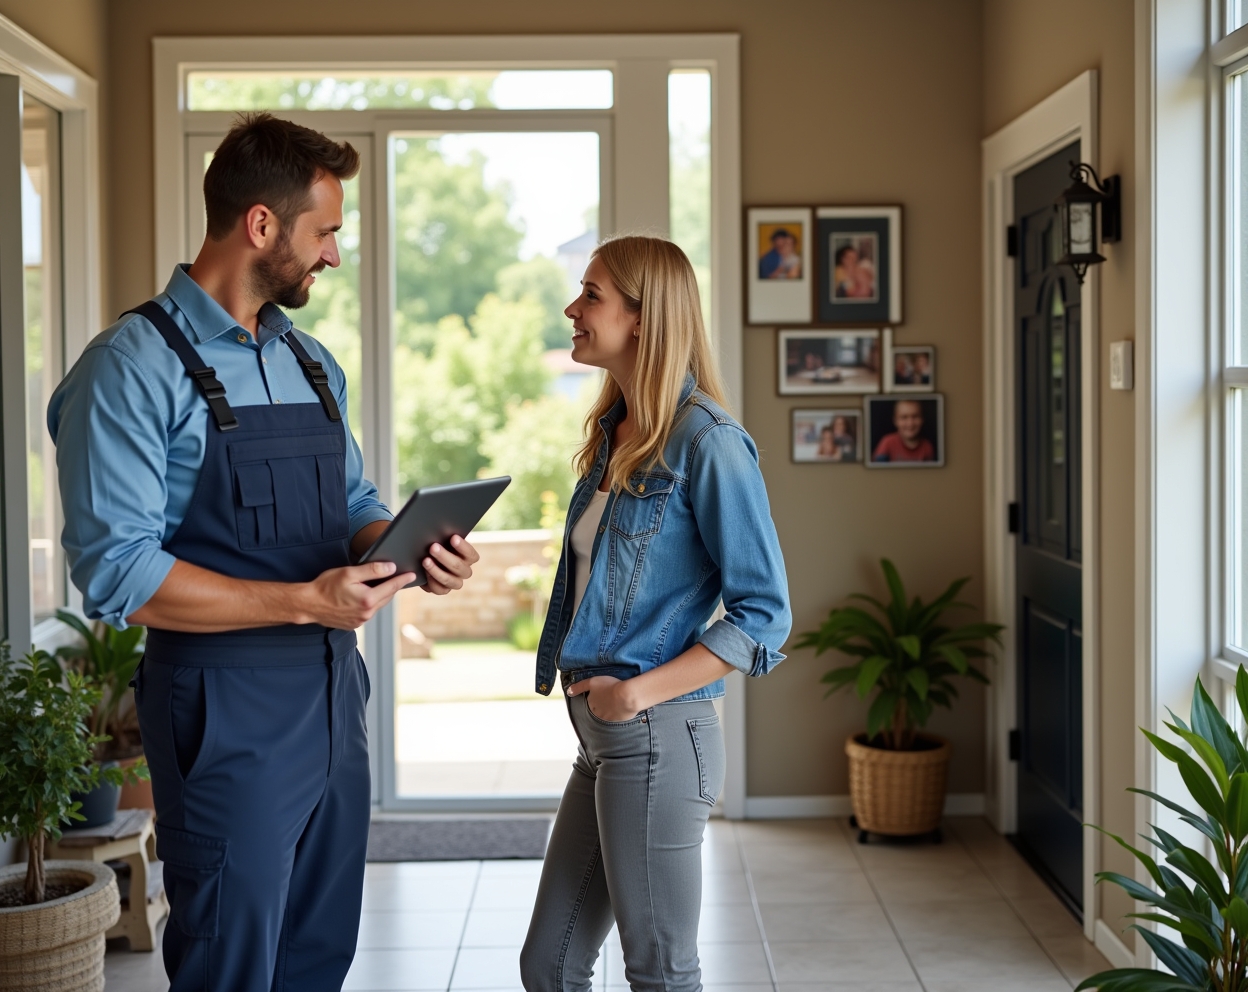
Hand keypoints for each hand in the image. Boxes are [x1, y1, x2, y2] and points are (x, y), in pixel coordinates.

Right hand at [294, 561, 415, 628]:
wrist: (308, 605)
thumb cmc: (326, 586)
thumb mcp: (349, 573)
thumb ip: (372, 570)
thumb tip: (391, 568)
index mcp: (368, 599)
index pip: (392, 587)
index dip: (403, 579)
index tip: (412, 574)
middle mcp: (367, 613)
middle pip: (387, 597)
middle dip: (392, 586)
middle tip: (398, 576)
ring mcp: (361, 621)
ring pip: (378, 605)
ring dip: (381, 595)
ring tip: (381, 584)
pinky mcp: (354, 625)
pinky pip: (368, 612)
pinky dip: (370, 603)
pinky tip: (364, 596)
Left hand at [420, 535, 479, 595]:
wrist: (425, 556)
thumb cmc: (438, 543)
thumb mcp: (443, 538)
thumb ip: (445, 536)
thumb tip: (440, 530)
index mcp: (469, 558)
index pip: (471, 555)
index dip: (463, 547)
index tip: (453, 537)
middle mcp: (464, 572)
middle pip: (459, 568)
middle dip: (445, 557)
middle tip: (433, 547)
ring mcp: (454, 582)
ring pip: (450, 580)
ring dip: (437, 570)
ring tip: (425, 560)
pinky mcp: (442, 589)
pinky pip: (439, 589)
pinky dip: (431, 581)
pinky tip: (423, 572)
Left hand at [567, 675, 643, 721]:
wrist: (627, 696)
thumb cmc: (609, 687)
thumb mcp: (592, 682)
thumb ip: (579, 687)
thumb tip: (568, 692)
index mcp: (592, 705)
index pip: (592, 701)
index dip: (598, 695)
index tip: (604, 689)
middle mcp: (599, 714)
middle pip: (600, 708)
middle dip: (604, 703)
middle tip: (611, 694)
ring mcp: (610, 718)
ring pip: (609, 712)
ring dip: (612, 707)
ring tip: (619, 699)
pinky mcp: (621, 720)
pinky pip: (619, 715)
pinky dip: (621, 710)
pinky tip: (624, 703)